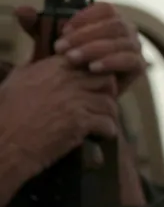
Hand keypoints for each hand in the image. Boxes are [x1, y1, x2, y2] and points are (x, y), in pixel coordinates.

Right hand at [0, 56, 118, 184]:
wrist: (1, 143)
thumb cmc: (4, 115)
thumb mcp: (15, 81)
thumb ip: (33, 69)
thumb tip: (40, 63)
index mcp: (51, 67)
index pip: (88, 62)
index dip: (94, 75)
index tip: (94, 88)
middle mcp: (65, 80)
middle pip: (105, 80)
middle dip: (108, 93)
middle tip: (103, 106)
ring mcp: (74, 100)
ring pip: (109, 102)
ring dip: (109, 114)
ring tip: (103, 122)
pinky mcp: (79, 122)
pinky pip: (107, 123)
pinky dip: (108, 131)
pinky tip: (101, 135)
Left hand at [16, 3, 145, 92]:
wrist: (77, 94)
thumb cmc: (65, 65)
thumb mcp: (48, 45)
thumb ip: (36, 27)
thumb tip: (23, 10)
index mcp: (109, 20)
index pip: (106, 9)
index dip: (86, 17)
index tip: (63, 30)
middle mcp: (126, 32)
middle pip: (114, 24)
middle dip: (86, 35)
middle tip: (61, 48)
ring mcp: (134, 48)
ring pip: (121, 42)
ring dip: (95, 49)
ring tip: (72, 59)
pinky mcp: (137, 67)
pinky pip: (130, 60)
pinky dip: (111, 62)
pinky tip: (92, 68)